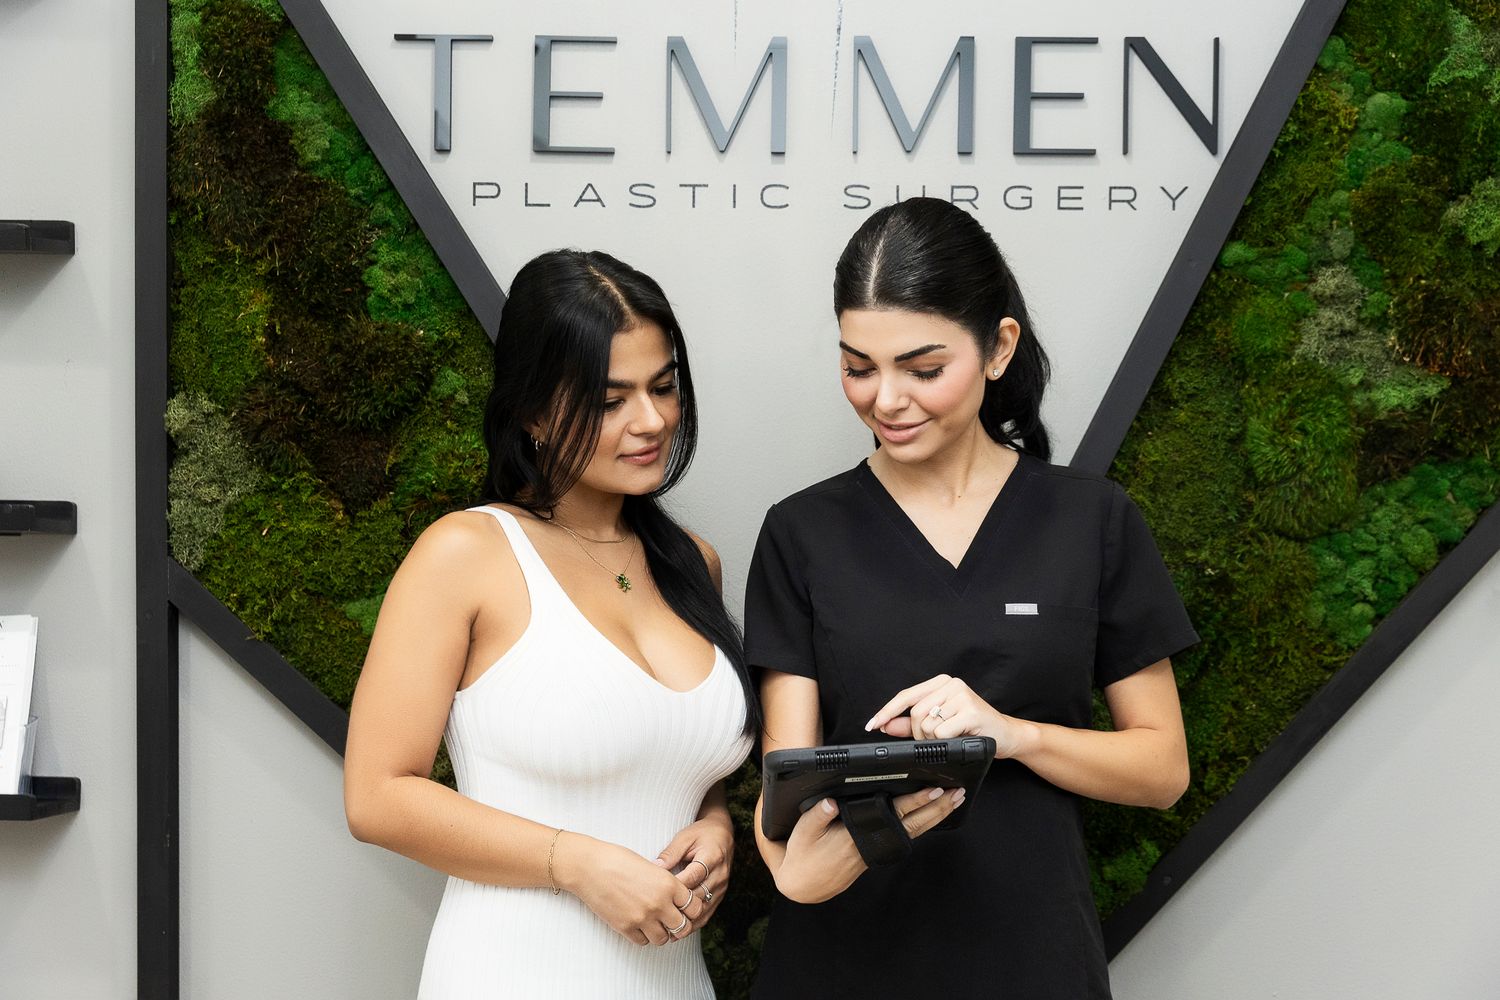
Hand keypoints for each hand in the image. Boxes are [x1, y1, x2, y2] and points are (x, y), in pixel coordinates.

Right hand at [554, 834, 705, 945]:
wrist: (590, 866)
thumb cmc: (618, 860)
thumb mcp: (651, 867)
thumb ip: (666, 884)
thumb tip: (677, 897)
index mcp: (668, 884)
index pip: (695, 907)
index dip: (692, 909)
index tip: (685, 908)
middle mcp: (659, 903)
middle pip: (683, 927)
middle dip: (679, 925)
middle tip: (672, 921)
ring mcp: (642, 917)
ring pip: (663, 939)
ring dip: (661, 933)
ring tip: (654, 923)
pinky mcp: (625, 927)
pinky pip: (643, 942)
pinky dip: (643, 936)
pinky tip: (638, 924)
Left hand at [654, 817, 733, 934]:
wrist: (723, 835)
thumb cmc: (701, 834)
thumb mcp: (685, 837)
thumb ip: (671, 853)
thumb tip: (654, 867)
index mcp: (712, 857)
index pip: (694, 876)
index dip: (677, 886)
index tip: (658, 894)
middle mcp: (720, 875)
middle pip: (699, 896)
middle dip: (679, 908)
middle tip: (658, 917)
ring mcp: (721, 887)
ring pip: (703, 909)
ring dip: (687, 921)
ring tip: (667, 932)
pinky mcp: (720, 895)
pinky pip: (707, 913)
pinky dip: (693, 923)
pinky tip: (679, 932)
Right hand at [773, 787, 965, 903]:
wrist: (804, 885)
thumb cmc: (803, 854)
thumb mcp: (803, 833)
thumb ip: (817, 816)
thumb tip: (830, 802)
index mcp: (857, 836)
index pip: (892, 815)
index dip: (914, 803)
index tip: (933, 790)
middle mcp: (872, 843)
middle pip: (913, 823)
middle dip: (937, 808)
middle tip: (958, 792)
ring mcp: (876, 848)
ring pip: (913, 830)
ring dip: (935, 815)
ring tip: (954, 800)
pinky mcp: (876, 850)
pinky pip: (905, 834)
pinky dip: (922, 823)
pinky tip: (933, 815)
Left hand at [865, 674, 1031, 756]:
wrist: (1006, 735)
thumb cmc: (972, 729)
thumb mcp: (939, 724)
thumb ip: (910, 724)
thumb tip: (885, 725)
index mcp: (941, 683)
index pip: (906, 696)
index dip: (887, 711)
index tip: (871, 725)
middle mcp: (951, 684)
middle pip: (915, 712)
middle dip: (918, 733)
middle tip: (933, 741)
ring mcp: (962, 696)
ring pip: (927, 723)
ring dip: (932, 740)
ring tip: (950, 739)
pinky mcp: (971, 711)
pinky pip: (942, 732)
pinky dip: (945, 742)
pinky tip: (959, 739)